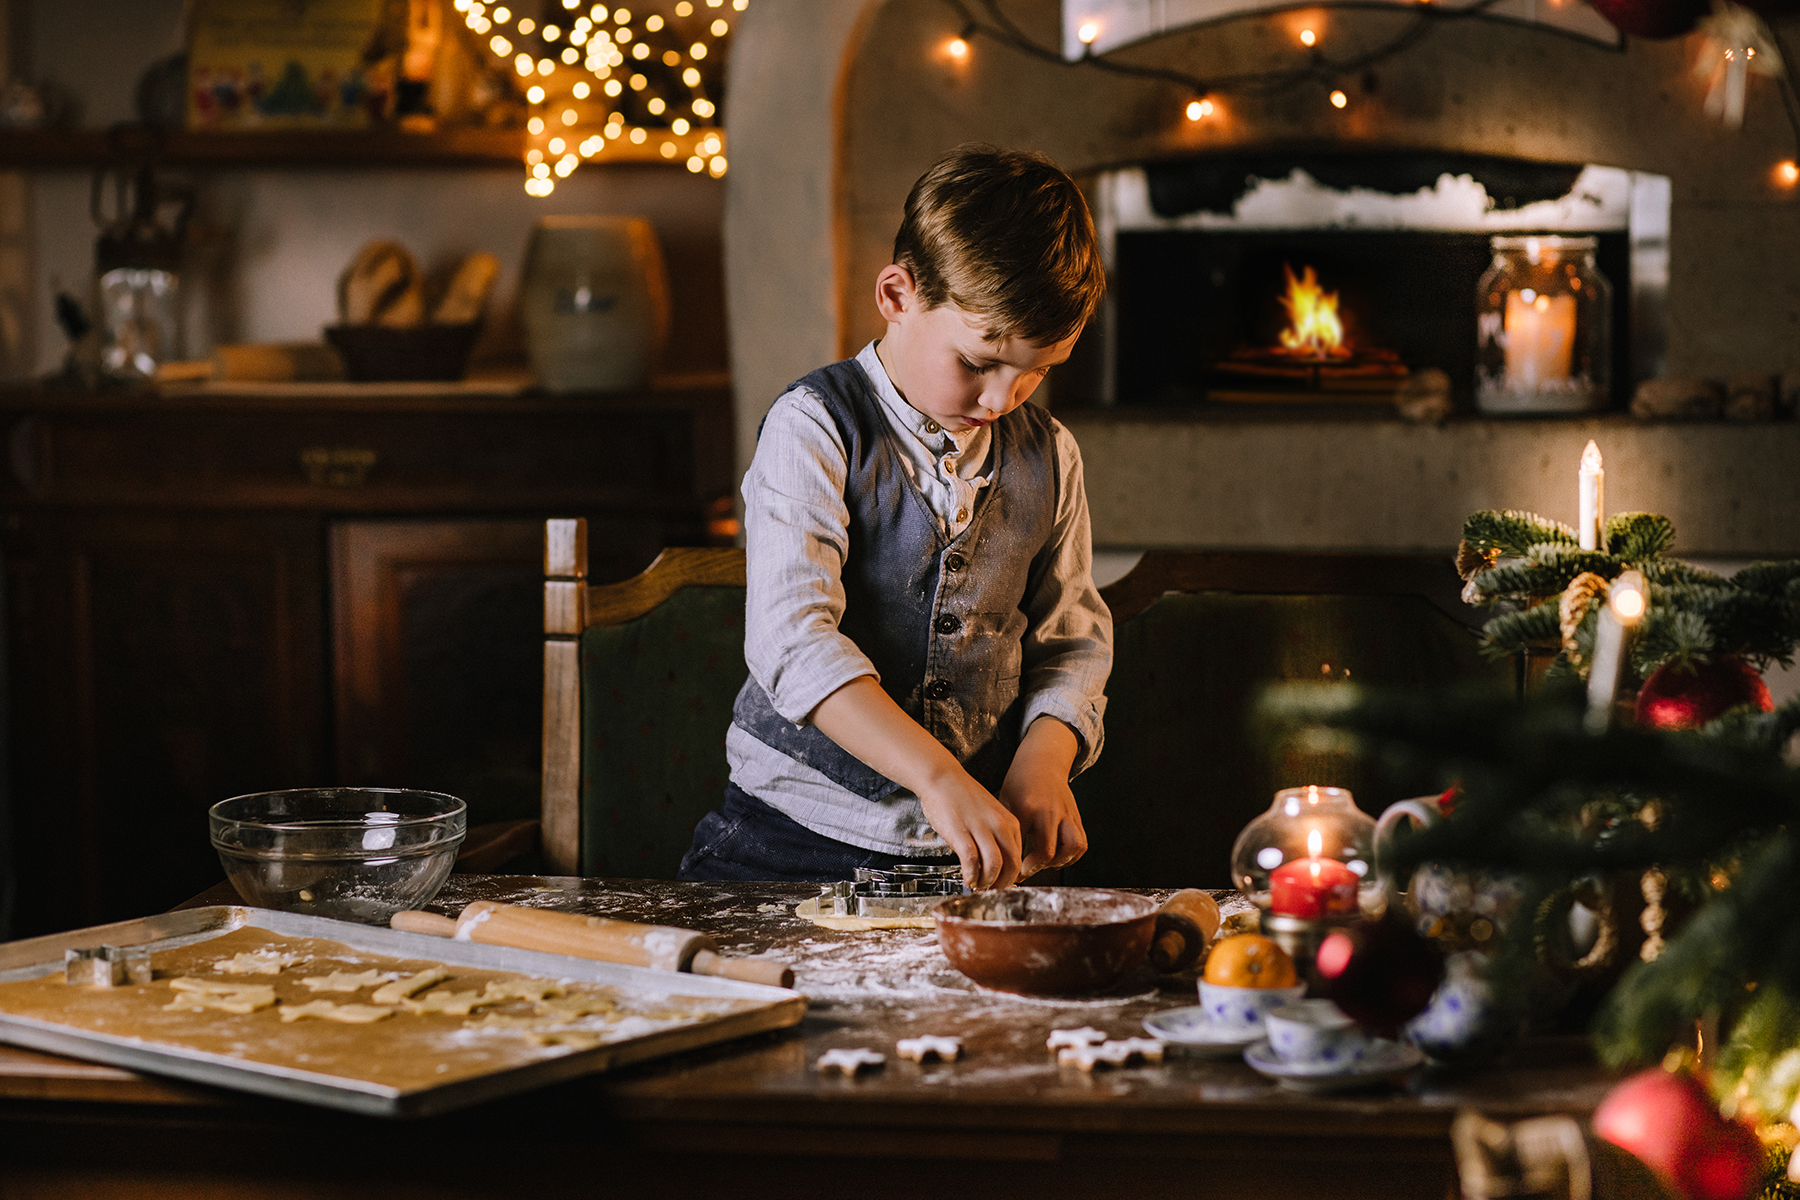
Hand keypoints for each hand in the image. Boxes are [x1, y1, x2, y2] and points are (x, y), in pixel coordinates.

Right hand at [809, 677, 1021, 888]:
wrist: (941, 778)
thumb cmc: (962, 797)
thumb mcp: (990, 814)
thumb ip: (996, 836)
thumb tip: (996, 865)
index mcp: (1009, 822)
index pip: (1019, 857)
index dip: (1011, 877)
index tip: (1000, 884)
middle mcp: (999, 825)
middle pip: (1012, 865)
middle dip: (1002, 884)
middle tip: (991, 892)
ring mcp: (981, 829)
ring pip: (995, 866)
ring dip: (987, 882)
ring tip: (978, 886)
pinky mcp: (961, 832)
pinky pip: (972, 861)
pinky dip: (971, 875)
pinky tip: (966, 878)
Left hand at [997, 719, 1086, 878]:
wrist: (1042, 762)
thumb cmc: (1020, 782)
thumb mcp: (1005, 801)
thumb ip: (1005, 828)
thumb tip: (997, 855)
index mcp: (1026, 809)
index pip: (1020, 846)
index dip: (1014, 865)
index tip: (1009, 871)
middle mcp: (1049, 812)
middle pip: (1047, 852)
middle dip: (1035, 868)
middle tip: (1025, 870)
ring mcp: (1065, 814)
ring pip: (1072, 848)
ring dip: (1058, 862)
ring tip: (1045, 863)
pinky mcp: (1076, 816)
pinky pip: (1081, 843)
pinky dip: (1072, 856)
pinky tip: (1058, 857)